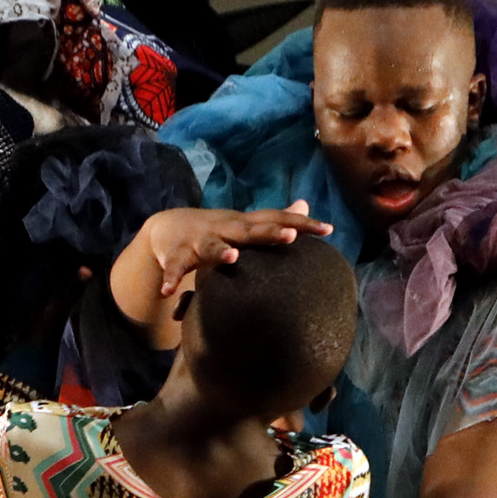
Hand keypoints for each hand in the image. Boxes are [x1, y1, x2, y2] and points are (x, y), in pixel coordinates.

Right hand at [140, 202, 327, 307]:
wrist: (168, 227)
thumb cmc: (216, 231)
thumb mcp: (244, 225)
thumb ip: (273, 220)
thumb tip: (305, 205)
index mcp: (243, 225)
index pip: (276, 220)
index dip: (302, 224)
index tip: (328, 230)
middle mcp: (224, 229)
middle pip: (249, 230)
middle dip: (269, 233)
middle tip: (290, 236)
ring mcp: (200, 240)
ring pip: (211, 245)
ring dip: (221, 251)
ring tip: (232, 258)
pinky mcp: (177, 254)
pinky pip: (175, 267)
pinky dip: (171, 278)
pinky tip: (168, 292)